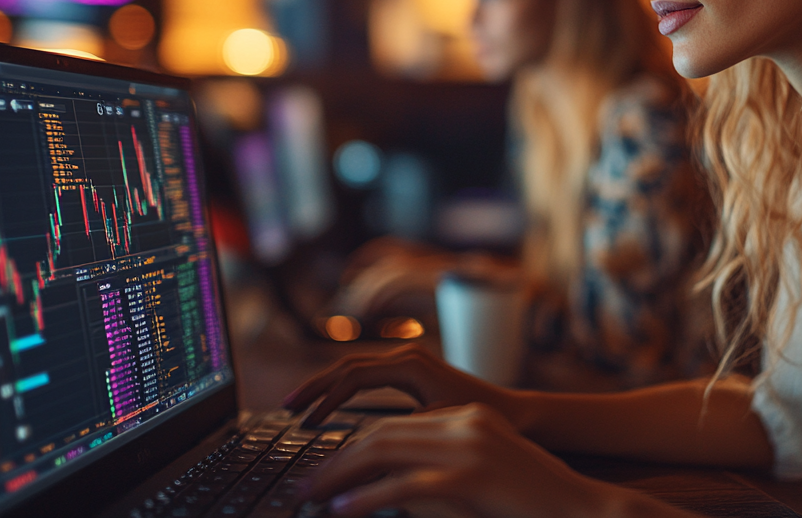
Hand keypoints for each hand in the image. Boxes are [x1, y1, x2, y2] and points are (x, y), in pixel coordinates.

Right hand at [283, 345, 515, 428]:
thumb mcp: (437, 428)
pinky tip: (329, 410)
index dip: (323, 397)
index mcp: (410, 365)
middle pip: (347, 367)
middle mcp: (407, 357)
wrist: (516, 414)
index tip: (301, 418)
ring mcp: (408, 362)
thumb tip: (366, 444)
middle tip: (285, 407)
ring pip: (355, 371)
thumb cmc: (483, 423)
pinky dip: (343, 392)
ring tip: (299, 409)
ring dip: (325, 388)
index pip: (352, 376)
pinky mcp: (411, 373)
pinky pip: (367, 378)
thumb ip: (401, 431)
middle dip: (314, 387)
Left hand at [303, 403, 637, 517]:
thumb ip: (440, 471)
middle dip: (335, 459)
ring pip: (385, 452)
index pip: (392, 425)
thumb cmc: (530, 502)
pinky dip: (368, 498)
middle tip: (302, 485)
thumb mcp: (481, 476)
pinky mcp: (471, 476)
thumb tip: (387, 490)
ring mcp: (469, 446)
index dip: (350, 446)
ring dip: (339, 476)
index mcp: (465, 418)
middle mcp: (464, 423)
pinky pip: (405, 485)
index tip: (321, 471)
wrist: (583, 510)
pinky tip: (343, 510)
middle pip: (381, 433)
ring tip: (311, 497)